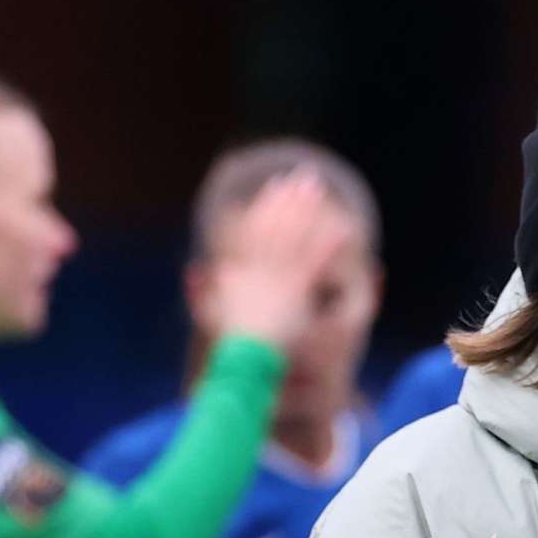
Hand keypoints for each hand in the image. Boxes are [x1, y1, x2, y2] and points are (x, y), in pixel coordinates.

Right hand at [201, 169, 360, 344]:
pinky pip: (315, 263)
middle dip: (290, 198)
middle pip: (275, 224)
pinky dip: (329, 244)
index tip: (274, 187)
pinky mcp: (295, 292)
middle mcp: (257, 269)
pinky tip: (345, 226)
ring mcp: (276, 278)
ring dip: (307, 208)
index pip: (251, 230)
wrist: (241, 362)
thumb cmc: (227, 346)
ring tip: (321, 188)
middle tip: (303, 176)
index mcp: (238, 271)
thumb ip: (202, 291)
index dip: (264, 206)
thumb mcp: (211, 315)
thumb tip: (192, 270)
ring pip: (293, 235)